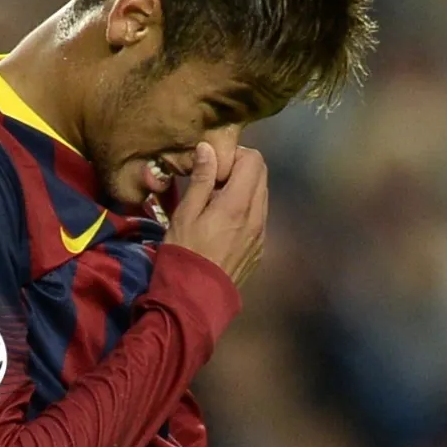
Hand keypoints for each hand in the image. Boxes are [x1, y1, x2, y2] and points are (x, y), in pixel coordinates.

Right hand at [165, 142, 267, 286]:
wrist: (196, 297)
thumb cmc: (184, 251)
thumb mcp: (186, 213)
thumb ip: (202, 179)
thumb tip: (209, 148)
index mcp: (238, 204)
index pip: (255, 160)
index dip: (236, 156)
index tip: (215, 166)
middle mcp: (257, 216)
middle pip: (262, 175)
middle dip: (241, 169)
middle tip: (215, 180)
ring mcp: (262, 234)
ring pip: (262, 196)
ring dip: (244, 189)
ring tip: (217, 202)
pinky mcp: (260, 248)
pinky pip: (260, 217)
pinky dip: (246, 209)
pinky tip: (224, 223)